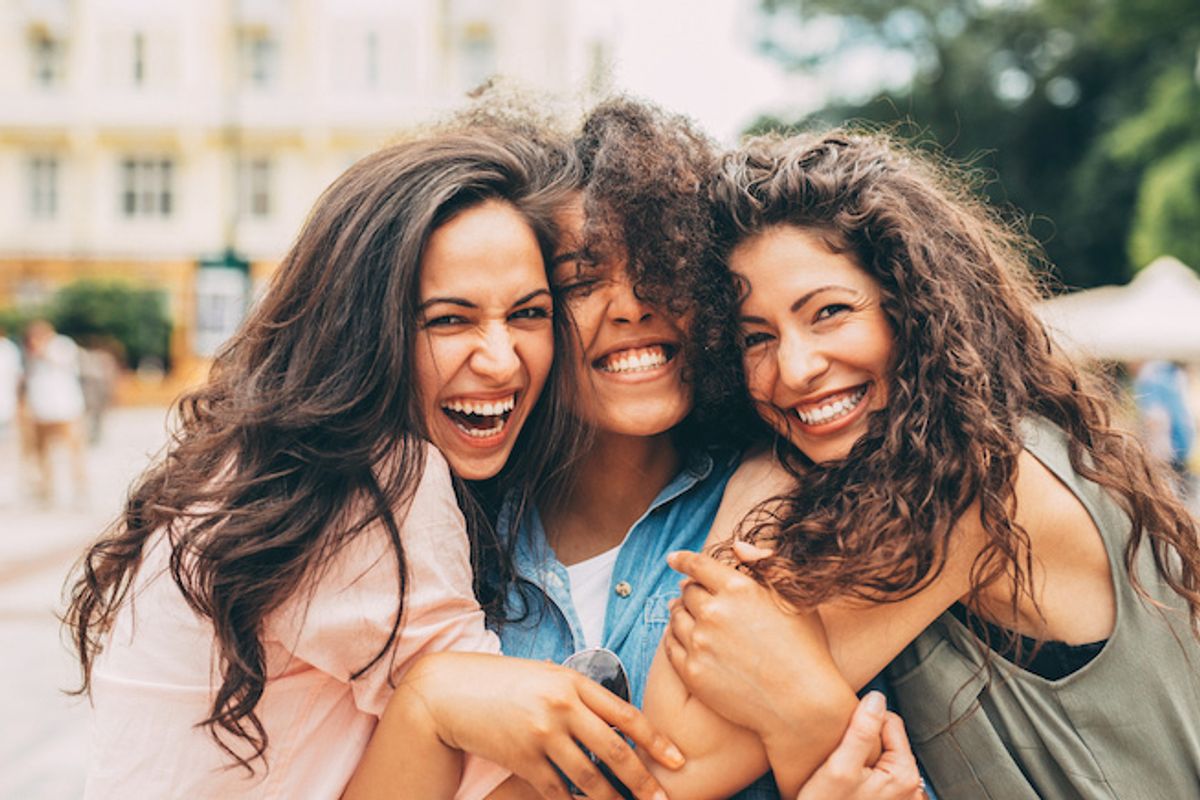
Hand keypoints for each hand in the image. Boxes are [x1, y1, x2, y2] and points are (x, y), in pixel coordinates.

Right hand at [402, 652, 683, 799]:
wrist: (450, 691)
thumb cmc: (502, 682)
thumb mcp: (545, 676)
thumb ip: (578, 694)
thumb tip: (615, 720)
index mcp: (573, 683)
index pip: (626, 715)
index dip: (655, 741)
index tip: (676, 760)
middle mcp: (561, 708)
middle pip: (615, 752)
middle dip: (642, 781)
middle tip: (661, 799)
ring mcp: (542, 736)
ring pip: (590, 779)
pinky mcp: (522, 761)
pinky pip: (558, 791)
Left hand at [664, 546, 844, 741]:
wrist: (802, 705)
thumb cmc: (806, 648)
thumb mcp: (793, 599)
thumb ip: (765, 565)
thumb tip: (736, 547)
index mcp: (738, 589)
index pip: (698, 565)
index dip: (683, 559)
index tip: (673, 559)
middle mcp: (714, 612)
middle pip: (687, 591)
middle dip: (690, 589)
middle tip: (693, 594)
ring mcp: (700, 643)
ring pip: (676, 617)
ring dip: (680, 612)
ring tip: (687, 614)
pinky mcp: (692, 672)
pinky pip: (670, 645)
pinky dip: (675, 637)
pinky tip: (684, 638)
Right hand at [798, 692, 924, 799]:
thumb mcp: (839, 767)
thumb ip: (861, 730)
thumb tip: (877, 698)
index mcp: (904, 774)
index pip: (889, 721)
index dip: (862, 722)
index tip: (842, 737)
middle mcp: (911, 787)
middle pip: (887, 739)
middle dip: (863, 741)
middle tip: (841, 757)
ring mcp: (902, 797)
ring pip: (882, 756)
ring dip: (863, 757)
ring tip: (843, 770)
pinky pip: (879, 774)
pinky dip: (865, 772)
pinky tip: (849, 783)